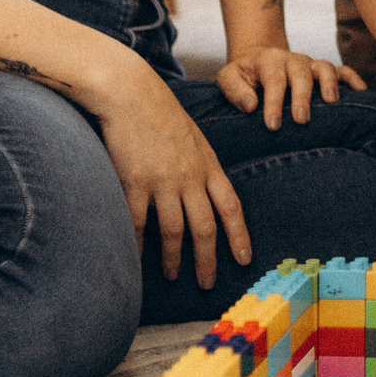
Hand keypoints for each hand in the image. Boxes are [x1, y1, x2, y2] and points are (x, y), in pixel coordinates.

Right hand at [97, 70, 249, 286]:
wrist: (131, 93)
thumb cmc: (162, 112)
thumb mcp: (194, 137)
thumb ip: (202, 165)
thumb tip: (207, 190)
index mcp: (208, 165)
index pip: (231, 207)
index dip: (239, 236)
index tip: (244, 258)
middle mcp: (190, 177)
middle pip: (205, 228)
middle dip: (208, 260)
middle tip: (208, 283)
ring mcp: (163, 181)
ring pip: (175, 231)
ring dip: (176, 258)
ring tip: (174, 275)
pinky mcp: (135, 182)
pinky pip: (139, 223)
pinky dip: (139, 244)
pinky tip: (138, 259)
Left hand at [216, 48, 362, 126]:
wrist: (258, 60)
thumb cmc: (244, 75)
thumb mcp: (228, 77)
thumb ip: (234, 90)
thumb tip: (251, 105)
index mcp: (269, 60)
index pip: (273, 80)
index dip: (274, 103)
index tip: (273, 125)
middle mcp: (292, 60)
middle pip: (301, 74)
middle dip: (302, 97)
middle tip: (301, 120)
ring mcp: (310, 64)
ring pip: (324, 68)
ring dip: (329, 84)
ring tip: (331, 102)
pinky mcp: (322, 71)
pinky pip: (342, 71)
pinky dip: (352, 79)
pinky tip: (361, 92)